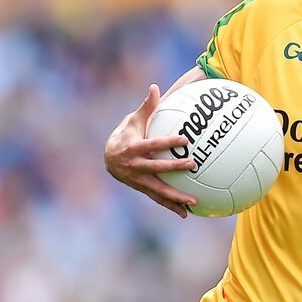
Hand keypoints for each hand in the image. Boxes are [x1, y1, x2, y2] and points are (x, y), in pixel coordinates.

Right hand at [104, 84, 197, 216]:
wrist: (108, 157)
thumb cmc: (126, 134)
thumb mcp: (133, 120)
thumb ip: (147, 107)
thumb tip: (155, 87)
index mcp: (132, 148)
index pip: (153, 144)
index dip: (168, 142)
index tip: (185, 139)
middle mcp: (134, 166)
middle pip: (157, 168)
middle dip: (175, 168)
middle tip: (193, 165)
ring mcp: (137, 180)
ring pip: (158, 190)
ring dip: (175, 197)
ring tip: (194, 203)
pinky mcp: (142, 188)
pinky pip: (158, 198)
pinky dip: (171, 206)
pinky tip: (186, 213)